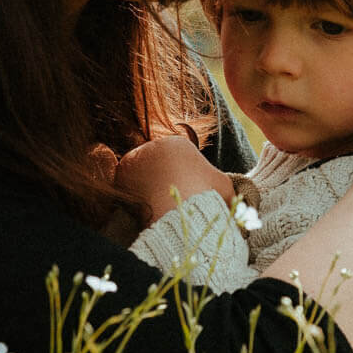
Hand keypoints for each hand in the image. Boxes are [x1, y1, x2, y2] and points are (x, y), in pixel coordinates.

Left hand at [114, 136, 233, 221]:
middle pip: (154, 163)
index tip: (179, 195)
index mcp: (178, 143)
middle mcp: (155, 144)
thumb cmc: (206, 196)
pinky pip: (125, 182)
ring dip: (143, 185)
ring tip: (153, 205)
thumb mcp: (223, 186)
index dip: (177, 179)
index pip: (173, 160)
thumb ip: (223, 185)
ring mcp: (136, 156)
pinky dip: (131, 193)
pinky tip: (141, 205)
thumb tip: (230, 194)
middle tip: (164, 200)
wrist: (181, 209)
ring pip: (139, 172)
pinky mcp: (122, 172)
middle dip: (157, 179)